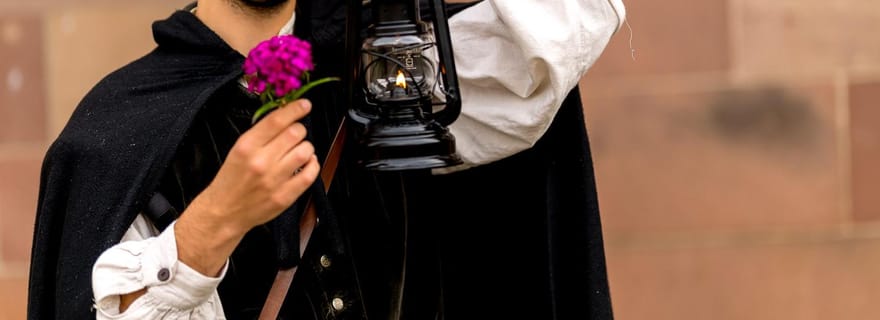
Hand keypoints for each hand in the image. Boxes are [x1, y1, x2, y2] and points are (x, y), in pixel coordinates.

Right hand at [176, 98, 319, 275]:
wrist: (224, 212)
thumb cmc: (231, 180)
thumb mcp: (238, 150)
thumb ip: (261, 134)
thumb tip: (286, 117)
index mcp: (246, 146)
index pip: (277, 120)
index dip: (295, 109)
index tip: (304, 105)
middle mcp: (261, 162)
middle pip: (295, 133)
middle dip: (299, 130)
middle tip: (295, 134)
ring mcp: (274, 180)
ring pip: (306, 151)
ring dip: (306, 147)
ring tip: (297, 151)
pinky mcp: (285, 196)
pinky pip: (310, 173)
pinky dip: (312, 165)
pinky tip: (305, 164)